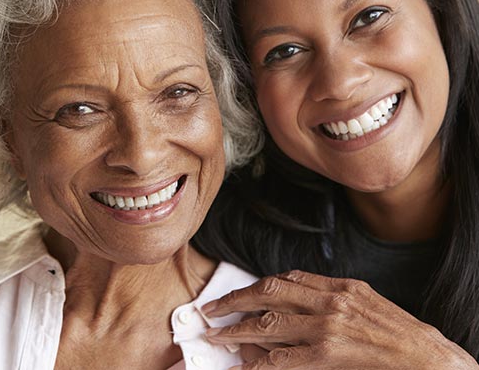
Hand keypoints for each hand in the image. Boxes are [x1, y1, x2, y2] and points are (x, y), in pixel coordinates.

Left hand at [202, 270, 477, 369]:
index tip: (238, 294)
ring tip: (216, 336)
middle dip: (235, 301)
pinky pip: (283, 358)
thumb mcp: (364, 300)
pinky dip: (259, 363)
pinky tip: (243, 366)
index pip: (285, 279)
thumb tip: (292, 295)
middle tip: (211, 310)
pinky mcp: (327, 356)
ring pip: (269, 323)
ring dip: (238, 330)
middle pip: (269, 293)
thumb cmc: (398, 332)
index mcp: (338, 286)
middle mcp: (328, 301)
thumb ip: (329, 294)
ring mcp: (326, 328)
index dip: (256, 287)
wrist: (428, 360)